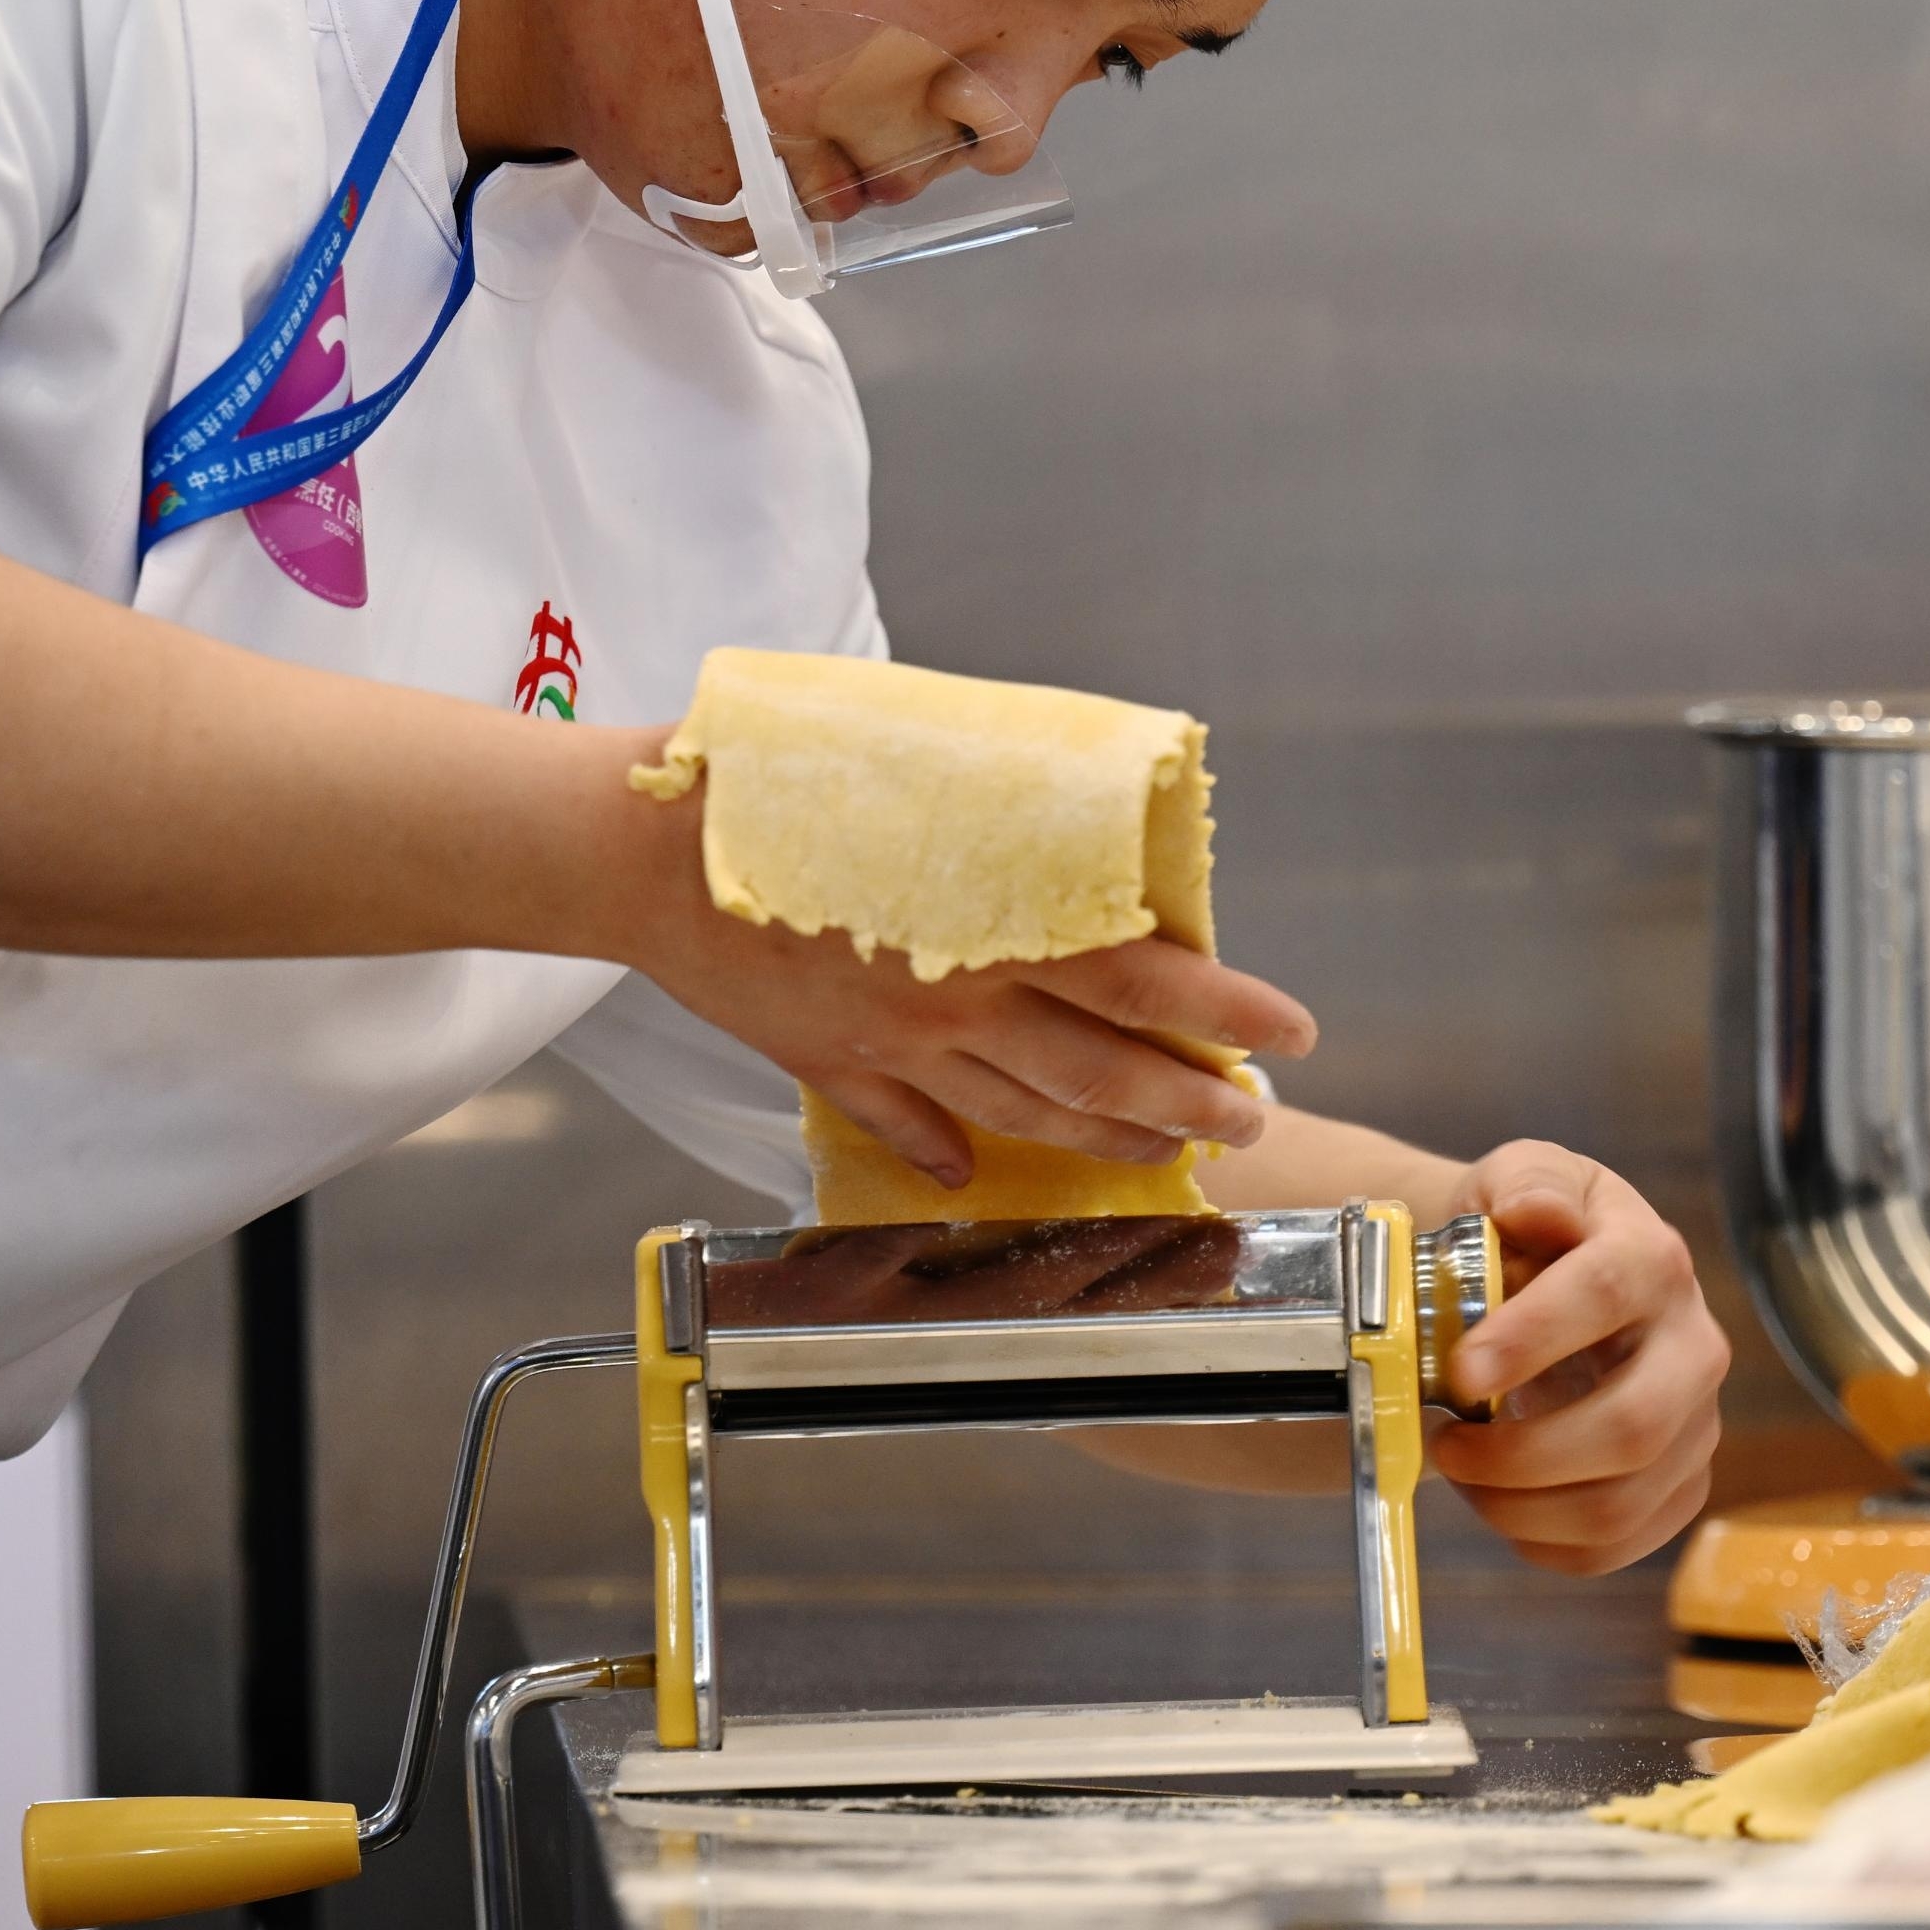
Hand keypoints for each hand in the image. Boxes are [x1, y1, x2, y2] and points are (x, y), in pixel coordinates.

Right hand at [608, 762, 1313, 1189]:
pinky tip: (972, 1172)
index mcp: (990, 916)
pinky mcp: (826, 1061)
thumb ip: (1012, 815)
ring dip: (1109, 1138)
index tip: (1288, 1029)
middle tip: (1255, 1114)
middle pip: (1102, 1067)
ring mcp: (891, 1042)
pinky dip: (947, 1154)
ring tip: (1168, 1147)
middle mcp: (952, 996)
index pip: (1142, 979)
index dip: (1226, 1012)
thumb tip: (1088, 833)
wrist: (641, 844)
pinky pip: (904, 1127)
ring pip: (1025, 1112)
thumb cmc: (780, 768)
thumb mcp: (925, 758)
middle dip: (1194, 1100)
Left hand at [1432, 1142, 1727, 1574]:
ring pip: (1622, 1500)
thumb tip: (1533, 1210)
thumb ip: (1524, 1182)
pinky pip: (1620, 1544)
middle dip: (1522, 1454)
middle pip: (1631, 1426)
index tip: (1461, 1372)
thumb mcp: (1519, 1177)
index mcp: (1651, 1258)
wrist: (1549, 1277)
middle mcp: (1693, 1345)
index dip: (1531, 1339)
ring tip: (1462, 1471)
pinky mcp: (1681, 1484)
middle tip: (1447, 1443)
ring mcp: (1696, 1423)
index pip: (1606, 1296)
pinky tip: (1500, 1505)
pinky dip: (1544, 1542)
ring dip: (1520, 1506)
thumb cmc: (1528, 1232)